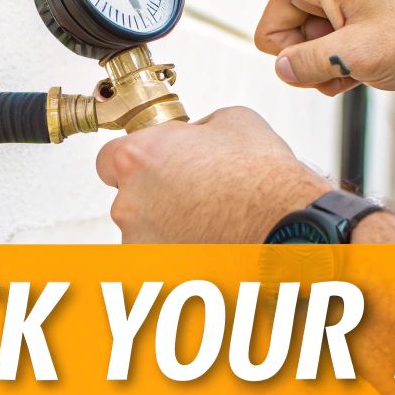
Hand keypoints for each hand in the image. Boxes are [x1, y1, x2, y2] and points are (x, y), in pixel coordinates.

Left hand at [94, 107, 330, 242]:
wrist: (286, 228)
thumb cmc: (263, 181)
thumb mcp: (232, 121)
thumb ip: (196, 129)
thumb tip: (194, 136)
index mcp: (139, 158)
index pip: (109, 159)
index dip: (135, 162)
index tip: (152, 166)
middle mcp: (129, 202)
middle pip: (128, 197)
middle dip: (155, 195)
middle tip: (193, 193)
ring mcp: (140, 242)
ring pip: (144, 232)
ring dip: (167, 227)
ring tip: (208, 222)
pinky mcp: (157, 273)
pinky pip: (160, 260)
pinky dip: (178, 255)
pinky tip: (208, 244)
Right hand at [159, 0, 394, 95]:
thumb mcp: (359, 58)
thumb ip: (306, 65)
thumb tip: (279, 68)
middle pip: (270, 26)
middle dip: (294, 53)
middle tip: (341, 60)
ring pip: (292, 44)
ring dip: (318, 64)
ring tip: (359, 64)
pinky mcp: (346, 17)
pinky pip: (316, 50)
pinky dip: (334, 65)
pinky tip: (363, 68)